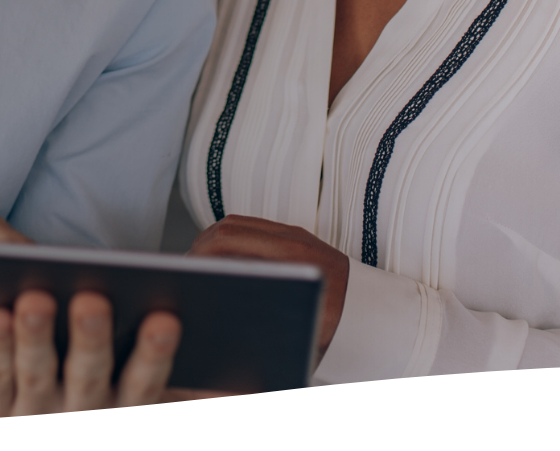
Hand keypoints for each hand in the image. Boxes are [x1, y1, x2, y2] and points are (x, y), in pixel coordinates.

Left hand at [0, 289, 179, 416]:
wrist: (34, 422)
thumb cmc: (101, 383)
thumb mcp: (141, 387)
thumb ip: (188, 386)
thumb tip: (239, 375)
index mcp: (125, 408)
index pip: (144, 383)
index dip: (154, 354)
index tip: (166, 319)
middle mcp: (83, 416)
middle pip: (88, 378)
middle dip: (91, 340)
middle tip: (91, 301)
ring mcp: (35, 414)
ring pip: (36, 375)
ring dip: (35, 338)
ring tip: (36, 299)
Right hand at [188, 214, 348, 353]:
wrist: (375, 316)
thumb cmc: (335, 333)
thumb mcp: (298, 336)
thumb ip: (264, 326)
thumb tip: (221, 311)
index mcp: (294, 264)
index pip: (233, 241)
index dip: (201, 253)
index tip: (186, 270)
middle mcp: (295, 242)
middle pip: (231, 228)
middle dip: (200, 245)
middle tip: (184, 268)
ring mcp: (297, 235)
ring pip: (240, 224)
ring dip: (213, 240)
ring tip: (197, 264)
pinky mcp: (297, 235)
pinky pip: (254, 227)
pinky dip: (231, 239)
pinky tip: (221, 261)